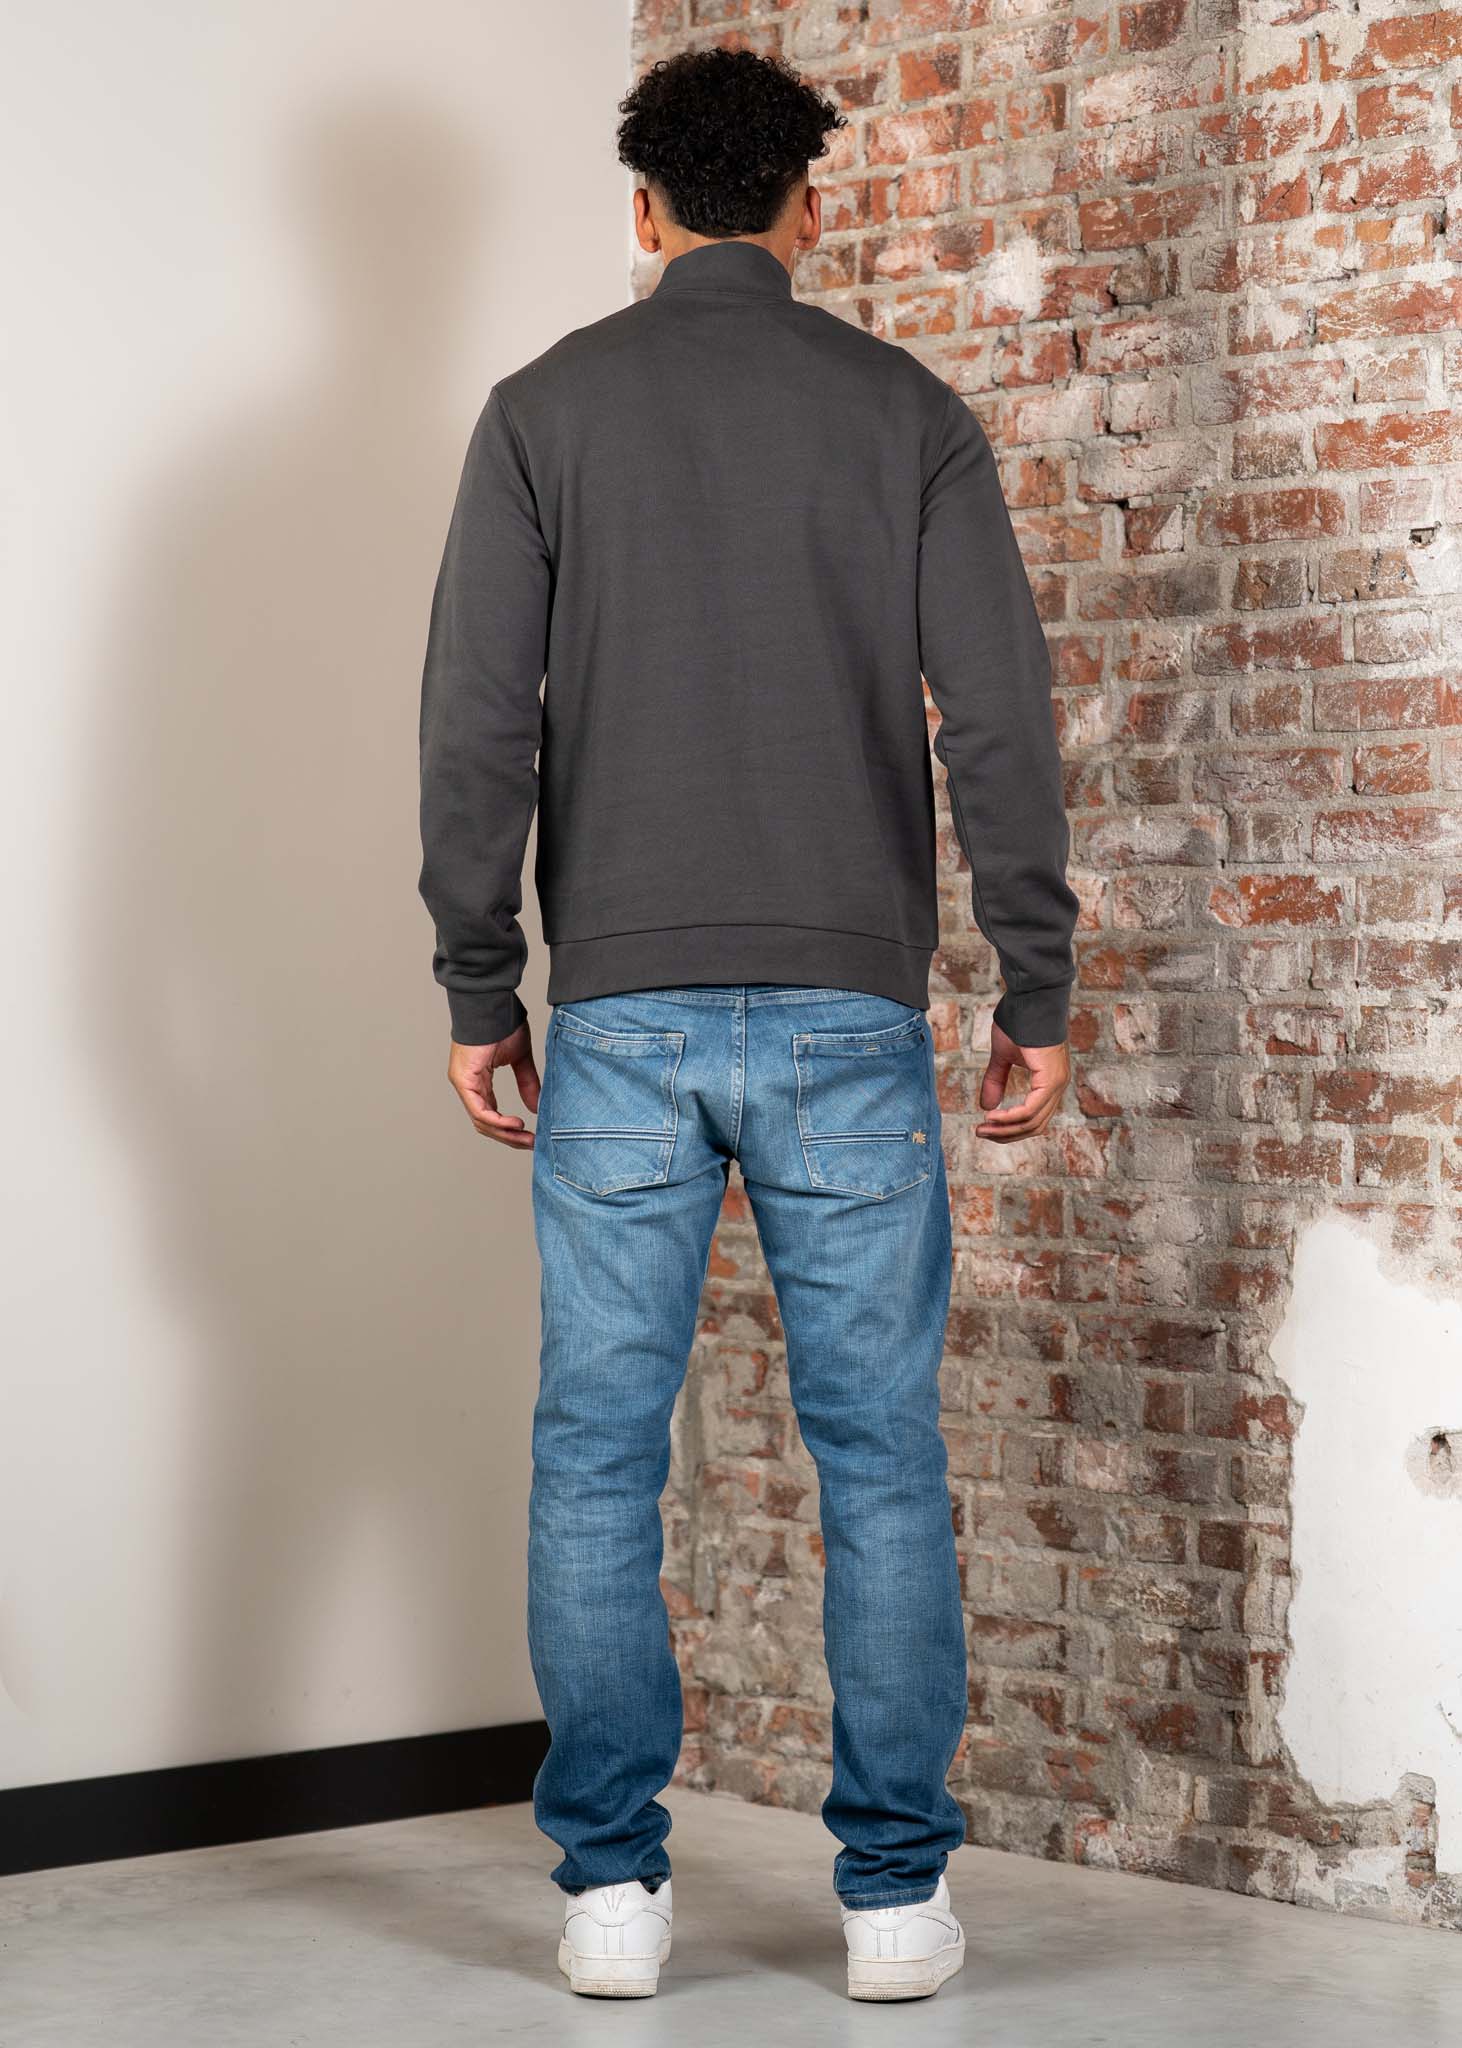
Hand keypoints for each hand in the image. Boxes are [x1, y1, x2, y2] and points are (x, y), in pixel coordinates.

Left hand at [448, 1024, 541, 1149]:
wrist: (492, 1005)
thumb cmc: (503, 1024)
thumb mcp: (520, 1059)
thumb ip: (528, 1083)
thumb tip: (537, 1107)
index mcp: (479, 1081)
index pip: (491, 1115)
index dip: (510, 1129)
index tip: (531, 1136)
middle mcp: (468, 1086)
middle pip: (486, 1124)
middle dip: (510, 1137)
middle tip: (531, 1144)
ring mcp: (463, 1084)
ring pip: (482, 1121)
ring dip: (506, 1133)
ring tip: (526, 1138)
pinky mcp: (464, 1081)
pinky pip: (479, 1111)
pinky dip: (498, 1121)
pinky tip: (516, 1125)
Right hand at [977, 1020, 1068, 1144]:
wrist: (1030, 999)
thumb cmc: (1019, 1022)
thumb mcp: (1002, 1056)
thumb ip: (996, 1080)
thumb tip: (987, 1106)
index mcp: (1049, 1082)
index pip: (1033, 1117)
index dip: (1009, 1128)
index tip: (986, 1127)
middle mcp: (1057, 1086)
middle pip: (1034, 1126)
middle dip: (1006, 1134)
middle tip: (981, 1133)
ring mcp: (1056, 1084)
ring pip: (1032, 1122)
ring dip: (1005, 1129)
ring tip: (983, 1128)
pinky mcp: (1050, 1080)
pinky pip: (1030, 1110)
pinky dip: (1010, 1117)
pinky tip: (992, 1115)